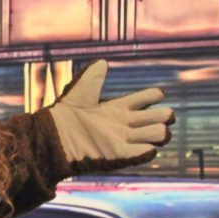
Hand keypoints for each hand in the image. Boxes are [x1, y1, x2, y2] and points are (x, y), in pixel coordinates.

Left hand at [48, 60, 173, 168]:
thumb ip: (92, 76)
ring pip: (159, 134)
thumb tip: (103, 62)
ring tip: (152, 130)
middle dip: (165, 115)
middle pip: (160, 117)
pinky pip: (144, 153)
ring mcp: (124, 140)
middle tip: (160, 115)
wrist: (53, 136)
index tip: (156, 94)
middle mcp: (125, 124)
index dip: (155, 95)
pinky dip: (148, 149)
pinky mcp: (119, 155)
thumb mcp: (80, 92)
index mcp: (118, 107)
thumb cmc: (64, 114)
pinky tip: (144, 146)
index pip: (147, 99)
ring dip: (160, 131)